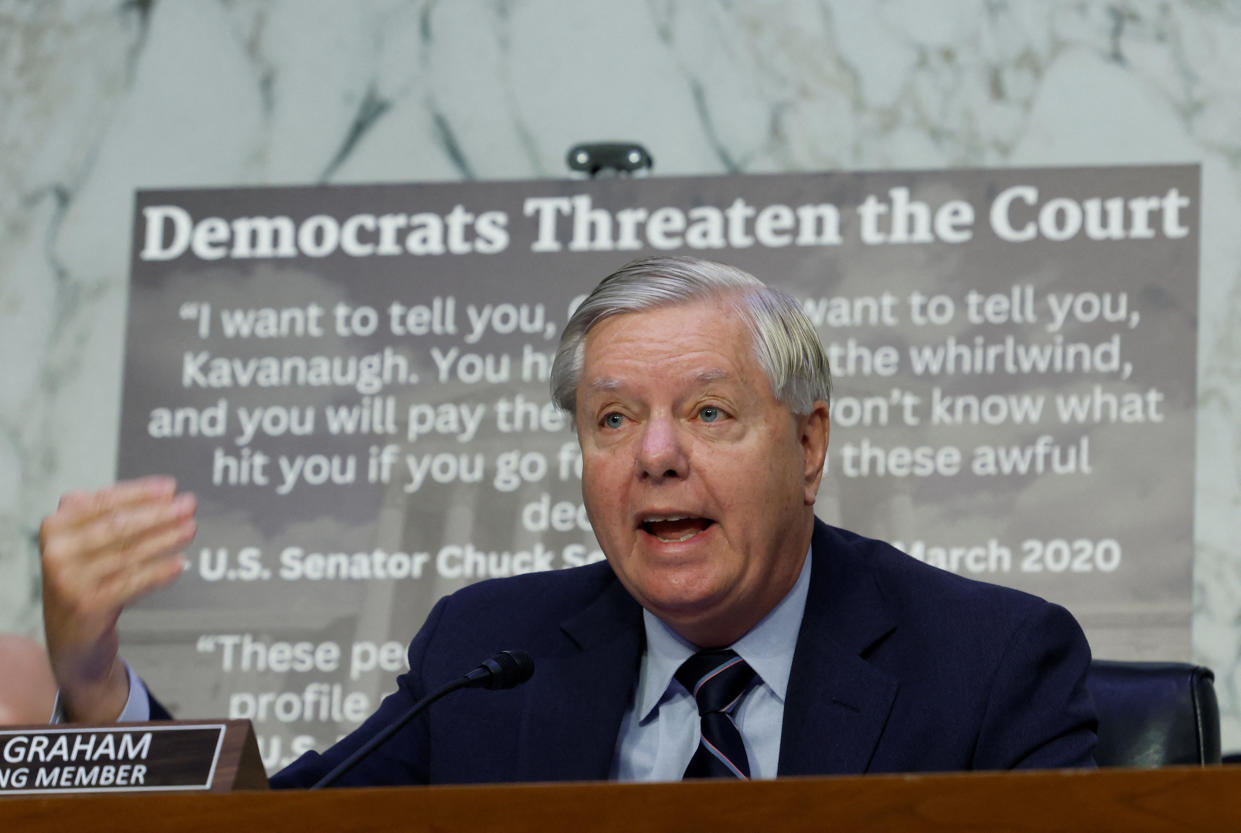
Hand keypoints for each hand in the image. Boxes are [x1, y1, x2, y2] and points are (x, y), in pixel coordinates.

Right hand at [40, 476, 195, 721]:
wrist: (71, 637)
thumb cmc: (88, 578)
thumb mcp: (87, 542)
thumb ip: (111, 514)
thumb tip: (163, 494)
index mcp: (55, 528)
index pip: (103, 503)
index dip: (140, 493)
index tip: (171, 487)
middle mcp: (57, 553)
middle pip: (118, 526)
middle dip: (158, 514)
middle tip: (189, 505)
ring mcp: (70, 582)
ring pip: (128, 554)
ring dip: (165, 539)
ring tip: (191, 529)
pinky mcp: (88, 607)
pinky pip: (132, 584)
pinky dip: (158, 573)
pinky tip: (180, 564)